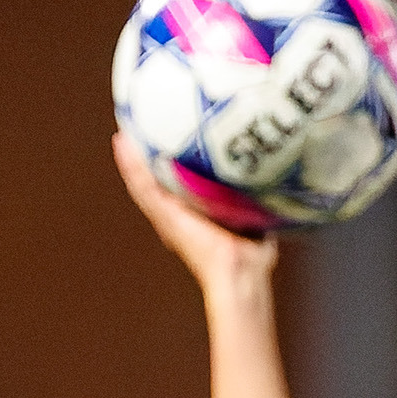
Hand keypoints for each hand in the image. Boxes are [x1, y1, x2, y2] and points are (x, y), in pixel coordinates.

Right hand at [112, 133, 278, 293]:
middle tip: (139, 126)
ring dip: (132, 155)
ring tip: (123, 127)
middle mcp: (177, 214)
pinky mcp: (164, 216)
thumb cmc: (251, 256)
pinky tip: (121, 143)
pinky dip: (130, 165)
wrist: (239, 272)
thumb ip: (258, 194)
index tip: (169, 133)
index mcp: (195, 213)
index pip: (179, 182)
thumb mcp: (255, 214)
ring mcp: (167, 215)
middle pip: (158, 179)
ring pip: (144, 179)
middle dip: (147, 154)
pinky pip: (143, 186)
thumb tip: (275, 170)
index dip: (171, 159)